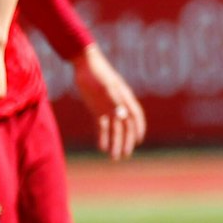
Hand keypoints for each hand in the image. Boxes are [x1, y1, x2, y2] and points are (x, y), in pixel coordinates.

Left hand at [73, 43, 145, 159]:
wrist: (84, 65)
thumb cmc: (97, 73)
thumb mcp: (106, 86)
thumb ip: (115, 101)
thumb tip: (123, 116)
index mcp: (126, 98)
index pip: (136, 116)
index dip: (138, 128)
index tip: (138, 141)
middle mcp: (119, 105)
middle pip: (125, 127)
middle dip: (125, 142)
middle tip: (123, 156)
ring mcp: (108, 108)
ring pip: (114, 129)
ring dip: (114, 143)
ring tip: (113, 158)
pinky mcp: (97, 110)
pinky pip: (102, 126)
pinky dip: (103, 137)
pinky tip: (102, 148)